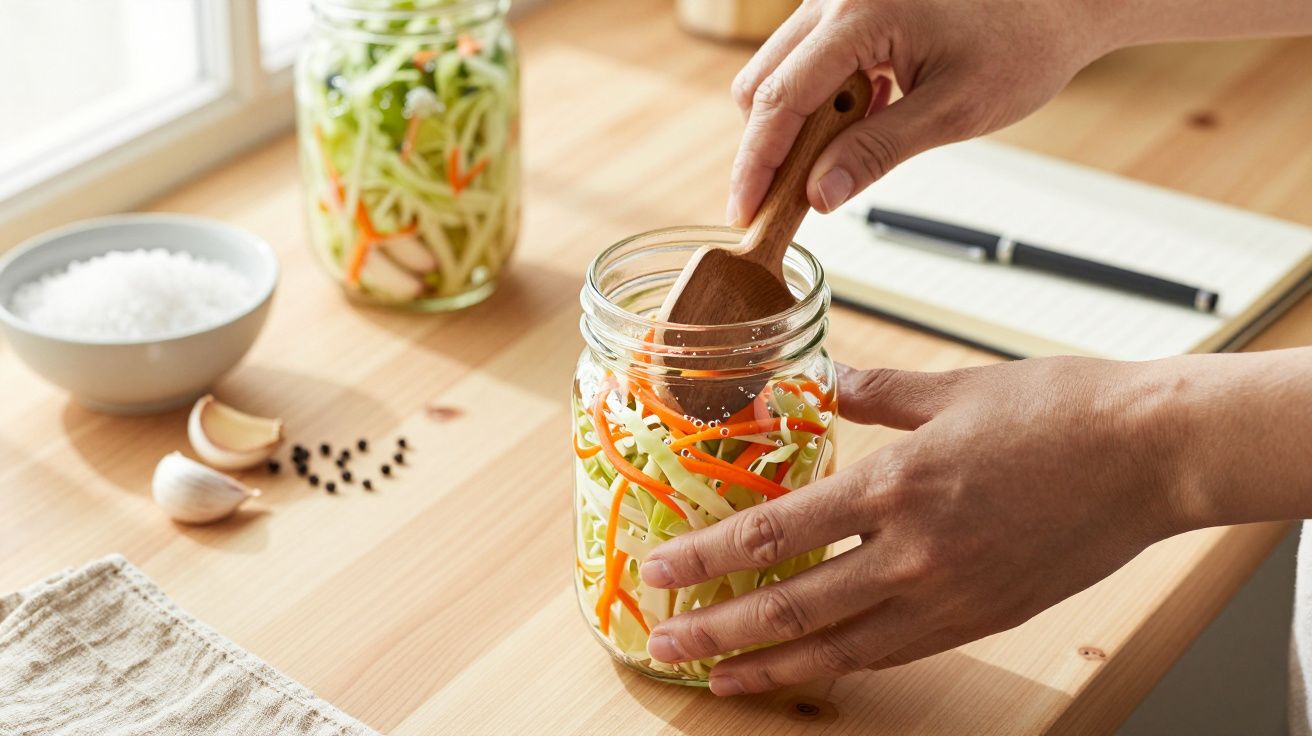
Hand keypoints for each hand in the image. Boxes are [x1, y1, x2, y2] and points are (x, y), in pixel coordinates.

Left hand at [639, 356, 1199, 695]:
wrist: (1151, 454)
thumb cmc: (1059, 411)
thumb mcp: (950, 388)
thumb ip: (874, 393)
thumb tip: (823, 384)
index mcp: (895, 485)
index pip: (773, 533)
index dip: (706, 560)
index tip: (658, 573)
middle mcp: (912, 553)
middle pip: (792, 604)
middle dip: (717, 631)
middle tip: (662, 645)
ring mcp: (949, 595)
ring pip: (839, 647)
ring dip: (770, 665)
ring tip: (719, 680)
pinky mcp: (982, 617)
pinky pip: (895, 652)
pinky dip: (842, 664)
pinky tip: (811, 666)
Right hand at [725, 0, 1115, 225]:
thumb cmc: (1022, 42)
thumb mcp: (954, 111)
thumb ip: (878, 151)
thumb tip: (819, 196)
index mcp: (860, 11)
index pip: (780, 98)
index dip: (757, 164)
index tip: (744, 212)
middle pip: (762, 83)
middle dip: (768, 149)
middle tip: (790, 203)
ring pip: (777, 71)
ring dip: (797, 124)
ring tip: (846, 150)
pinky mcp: (845, 4)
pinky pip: (805, 58)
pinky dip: (818, 99)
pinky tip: (865, 113)